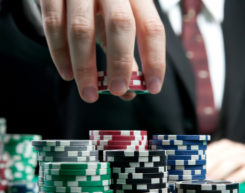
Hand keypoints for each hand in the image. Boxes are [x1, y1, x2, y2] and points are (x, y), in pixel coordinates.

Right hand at [39, 0, 165, 102]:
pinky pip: (53, 24)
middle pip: (119, 24)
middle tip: (118, 91)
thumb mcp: (118, 26)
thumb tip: (129, 93)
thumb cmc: (101, 9)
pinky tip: (68, 75)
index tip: (153, 87)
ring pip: (81, 29)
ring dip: (85, 67)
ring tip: (89, 94)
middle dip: (120, 62)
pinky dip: (60, 54)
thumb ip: (126, 56)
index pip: (151, 28)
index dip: (154, 60)